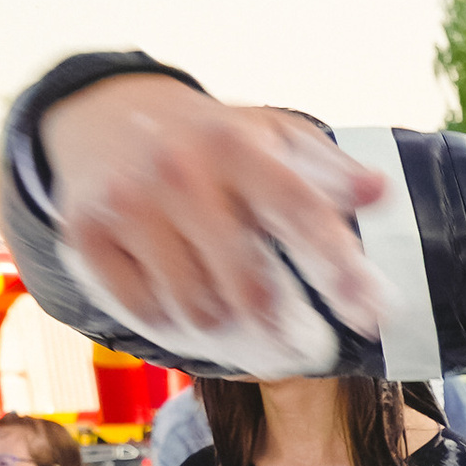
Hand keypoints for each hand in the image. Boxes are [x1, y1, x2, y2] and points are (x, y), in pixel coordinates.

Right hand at [40, 73, 383, 355]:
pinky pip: (149, 316)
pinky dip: (179, 329)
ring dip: (233, 334)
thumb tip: (378, 193)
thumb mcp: (274, 137)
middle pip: (249, 289)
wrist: (104, 114)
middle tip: (309, 351)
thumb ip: (329, 172)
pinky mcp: (87, 235)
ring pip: (199, 314)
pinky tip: (193, 311)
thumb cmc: (210, 139)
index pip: (301, 215)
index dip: (342, 273)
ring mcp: (128, 205)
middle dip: (289, 333)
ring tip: (249, 325)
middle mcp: (178, 171)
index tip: (374, 318)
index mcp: (236, 144)